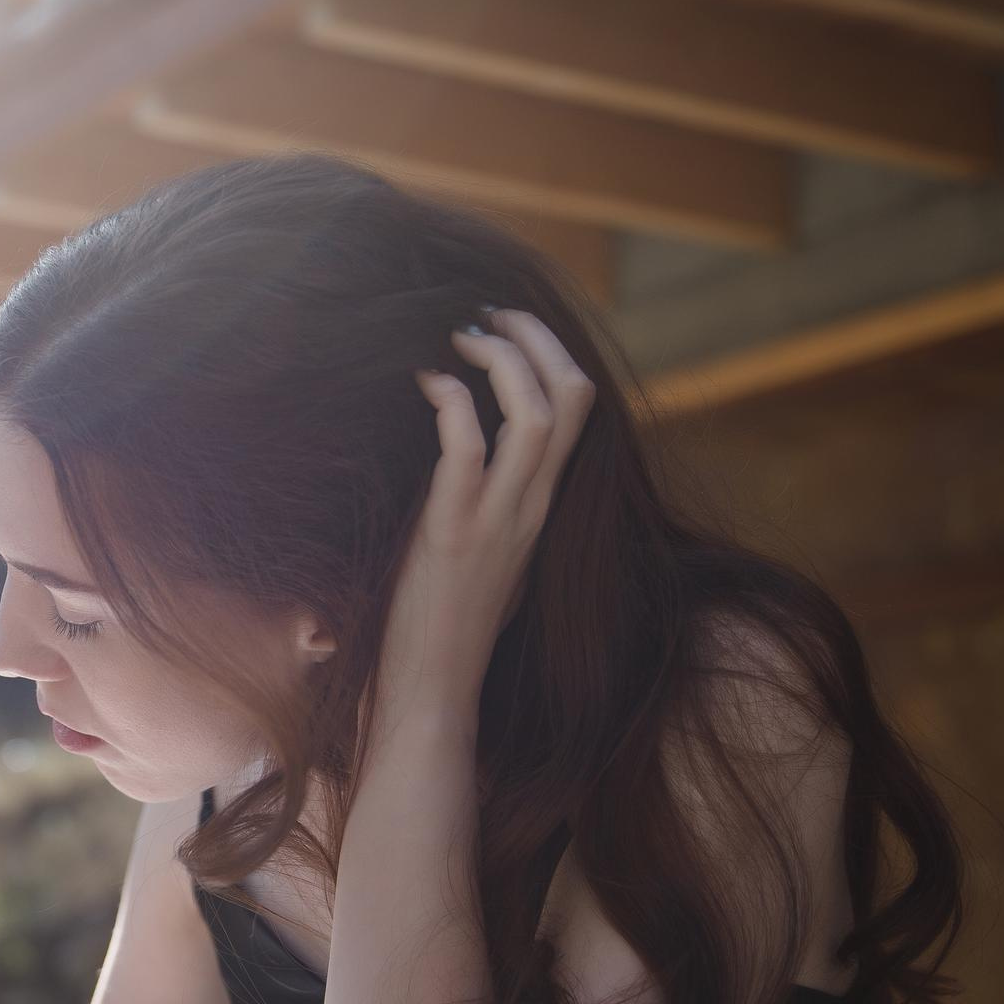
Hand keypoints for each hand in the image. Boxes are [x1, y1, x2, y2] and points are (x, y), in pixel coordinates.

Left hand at [379, 307, 595, 725]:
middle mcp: (533, 506)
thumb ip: (494, 504)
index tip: (505, 330)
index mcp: (543, 506)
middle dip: (534, 338)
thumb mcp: (488, 551)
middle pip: (570, 397)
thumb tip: (470, 453)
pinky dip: (451, 402)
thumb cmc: (446, 622)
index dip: (549, 355)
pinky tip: (426, 383)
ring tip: (460, 335)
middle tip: (486, 313)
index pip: (577, 410)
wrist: (433, 690)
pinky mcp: (453, 534)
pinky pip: (468, 449)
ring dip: (500, 360)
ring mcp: (498, 520)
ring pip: (535, 415)